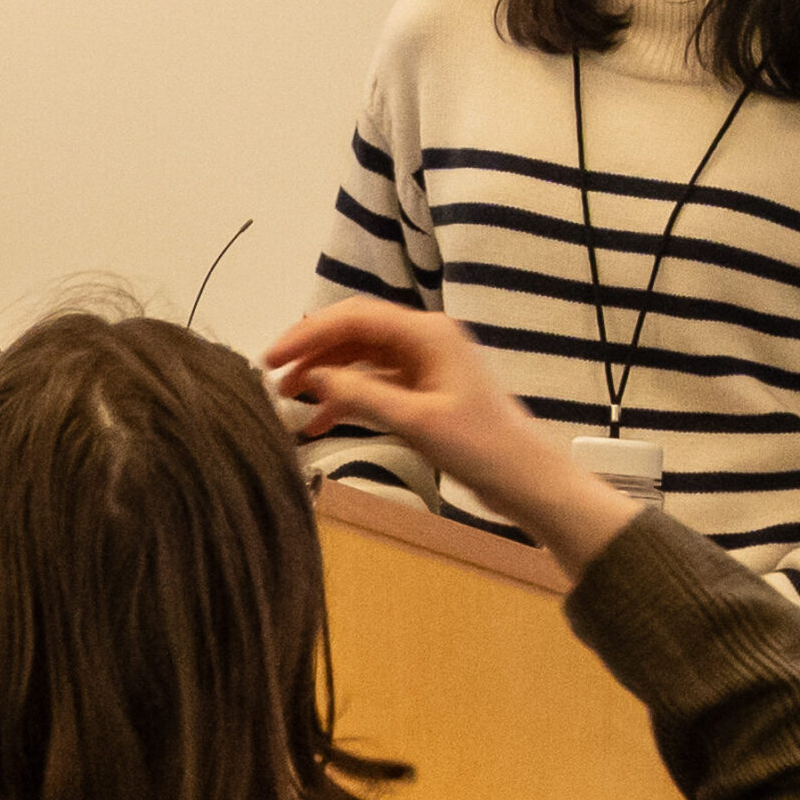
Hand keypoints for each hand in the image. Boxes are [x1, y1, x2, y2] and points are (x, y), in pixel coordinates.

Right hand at [264, 301, 638, 579]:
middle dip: (312, 354)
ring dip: (325, 377)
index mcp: (427, 334)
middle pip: (354, 334)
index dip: (307, 334)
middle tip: (274, 380)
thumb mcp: (416, 421)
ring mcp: (425, 366)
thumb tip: (313, 378)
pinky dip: (346, 399)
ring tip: (289, 402)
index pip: (354, 318)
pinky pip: (375, 385)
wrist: (528, 480)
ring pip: (361, 360)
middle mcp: (425, 341)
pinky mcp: (425, 392)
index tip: (272, 358)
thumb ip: (361, 395)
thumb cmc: (482, 448)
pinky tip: (320, 422)